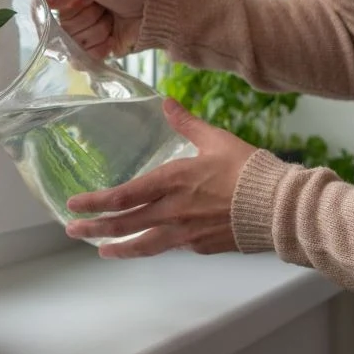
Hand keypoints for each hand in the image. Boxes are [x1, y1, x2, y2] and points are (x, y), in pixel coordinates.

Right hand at [43, 0, 147, 59]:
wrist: (154, 11)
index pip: (44, 7)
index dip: (62, 9)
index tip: (84, 2)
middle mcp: (68, 13)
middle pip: (62, 28)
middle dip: (88, 19)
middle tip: (104, 8)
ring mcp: (79, 34)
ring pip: (74, 44)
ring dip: (98, 32)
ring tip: (111, 20)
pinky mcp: (91, 51)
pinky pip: (83, 59)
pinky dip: (101, 48)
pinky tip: (112, 38)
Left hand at [65, 99, 257, 258]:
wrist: (280, 207)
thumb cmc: (250, 170)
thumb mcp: (216, 139)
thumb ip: (186, 123)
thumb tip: (167, 102)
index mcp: (173, 181)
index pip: (124, 195)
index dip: (96, 202)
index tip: (74, 205)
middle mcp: (173, 211)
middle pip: (126, 224)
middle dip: (95, 228)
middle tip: (72, 230)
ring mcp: (186, 233)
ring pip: (144, 245)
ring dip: (119, 248)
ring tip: (101, 251)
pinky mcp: (201, 246)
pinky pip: (172, 247)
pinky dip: (156, 246)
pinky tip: (149, 245)